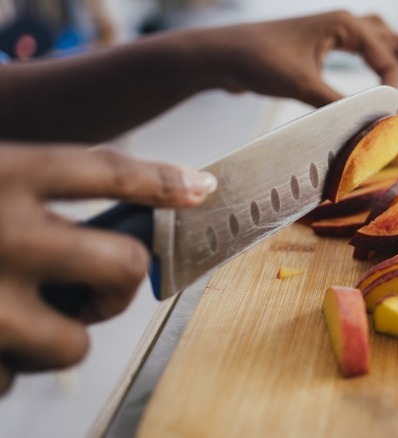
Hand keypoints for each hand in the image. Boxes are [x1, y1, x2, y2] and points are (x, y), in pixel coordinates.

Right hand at [0, 145, 215, 393]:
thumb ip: (32, 195)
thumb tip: (107, 223)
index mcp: (5, 176)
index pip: (107, 171)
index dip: (163, 182)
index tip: (201, 189)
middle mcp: (4, 234)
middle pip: (122, 266)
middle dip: (116, 286)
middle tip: (91, 288)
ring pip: (74, 342)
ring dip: (54, 337)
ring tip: (10, 316)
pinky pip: (13, 379)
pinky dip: (3, 364)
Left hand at [193, 11, 397, 115]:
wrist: (221, 55)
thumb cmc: (256, 60)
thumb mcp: (301, 84)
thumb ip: (338, 104)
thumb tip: (371, 126)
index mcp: (343, 23)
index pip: (388, 55)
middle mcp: (344, 23)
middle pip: (396, 42)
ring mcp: (335, 33)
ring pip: (383, 43)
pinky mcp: (324, 47)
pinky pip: (364, 52)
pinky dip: (378, 68)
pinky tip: (378, 89)